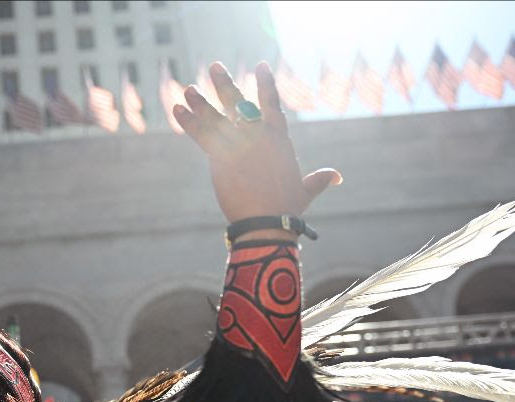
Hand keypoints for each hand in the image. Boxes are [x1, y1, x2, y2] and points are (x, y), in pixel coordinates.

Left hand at [172, 61, 340, 222]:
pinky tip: (178, 109)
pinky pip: (202, 135)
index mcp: (279, 139)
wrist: (267, 221)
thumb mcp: (306, 190)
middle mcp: (258, 135)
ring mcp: (238, 143)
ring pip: (216, 117)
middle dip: (225, 84)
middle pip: (238, 104)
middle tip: (215, 66)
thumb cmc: (287, 208)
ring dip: (201, 102)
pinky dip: (189, 122)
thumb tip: (336, 176)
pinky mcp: (220, 156)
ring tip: (188, 89)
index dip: (266, 84)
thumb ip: (319, 179)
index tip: (261, 66)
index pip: (271, 104)